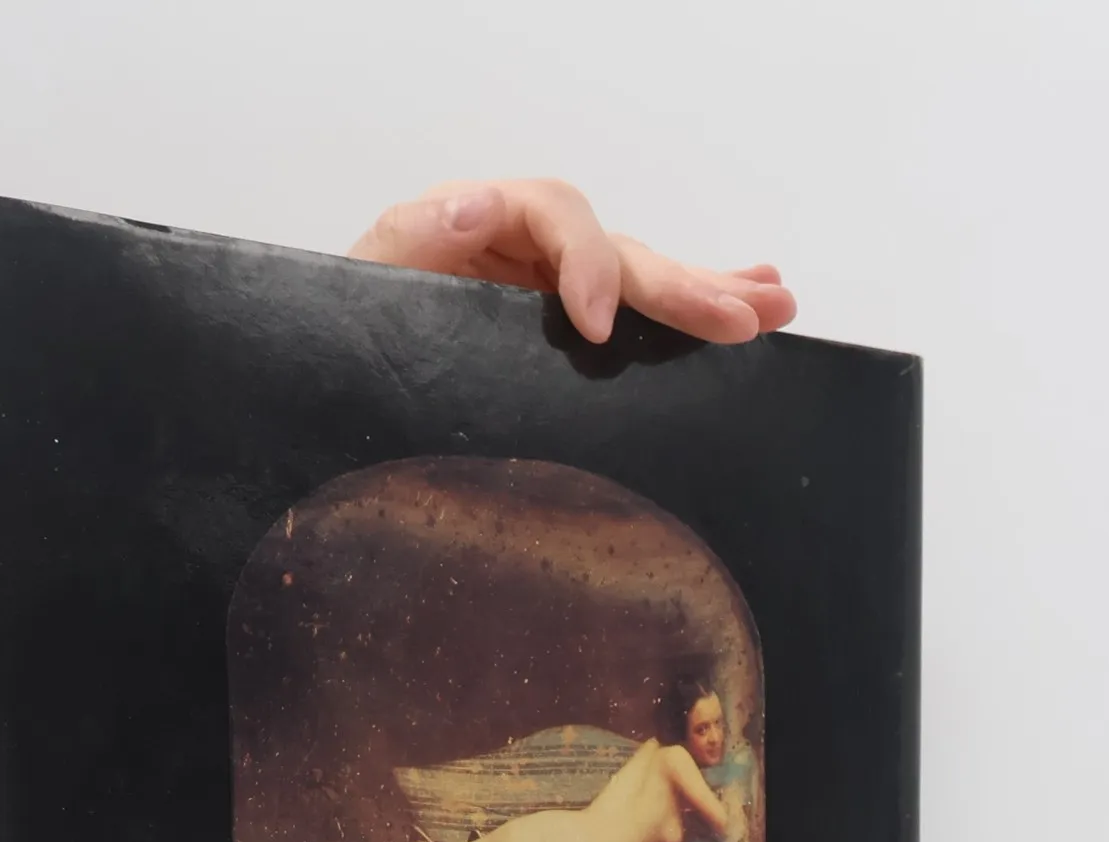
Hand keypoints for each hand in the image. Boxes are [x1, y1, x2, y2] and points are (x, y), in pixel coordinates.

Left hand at [348, 178, 795, 346]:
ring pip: (640, 275)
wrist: (331, 368)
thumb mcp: (363, 277)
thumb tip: (478, 207)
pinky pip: (632, 309)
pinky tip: (747, 302)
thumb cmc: (342, 325)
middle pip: (617, 247)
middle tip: (744, 317)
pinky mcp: (560, 325)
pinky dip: (688, 304)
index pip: (555, 217)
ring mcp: (546, 284)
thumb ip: (410, 238)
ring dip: (711, 290)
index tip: (599, 328)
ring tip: (777, 304)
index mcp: (478, 221)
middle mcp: (524, 243)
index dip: (588, 264)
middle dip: (682, 284)